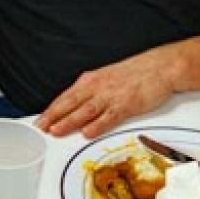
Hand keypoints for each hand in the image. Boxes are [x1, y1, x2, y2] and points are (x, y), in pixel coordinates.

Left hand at [35, 50, 173, 138]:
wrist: (160, 67)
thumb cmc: (135, 74)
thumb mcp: (107, 79)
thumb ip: (92, 94)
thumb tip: (76, 109)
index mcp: (91, 80)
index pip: (66, 97)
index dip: (51, 110)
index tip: (39, 121)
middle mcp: (98, 86)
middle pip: (71, 103)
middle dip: (53, 117)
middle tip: (39, 128)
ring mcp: (111, 95)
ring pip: (85, 110)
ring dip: (69, 121)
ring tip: (56, 131)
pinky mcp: (127, 104)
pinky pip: (109, 117)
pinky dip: (97, 125)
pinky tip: (88, 132)